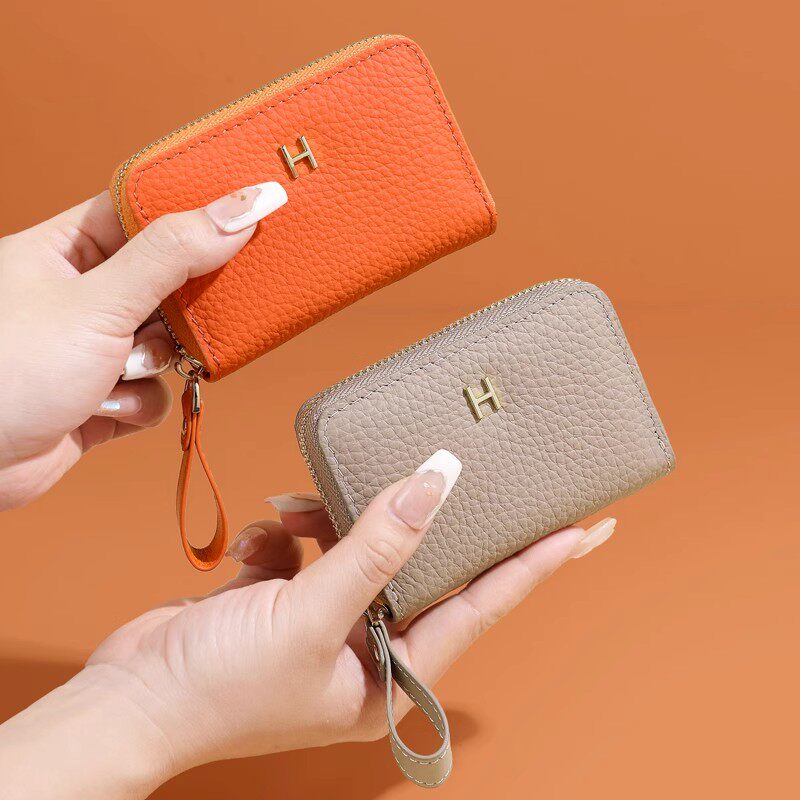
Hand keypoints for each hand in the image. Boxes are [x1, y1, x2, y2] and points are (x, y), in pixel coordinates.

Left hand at [0, 182, 285, 509]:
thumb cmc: (8, 371)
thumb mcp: (99, 301)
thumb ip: (173, 255)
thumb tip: (243, 208)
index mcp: (65, 250)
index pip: (140, 212)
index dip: (191, 212)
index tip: (244, 214)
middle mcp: (81, 296)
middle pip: (166, 281)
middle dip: (180, 308)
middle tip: (188, 310)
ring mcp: (94, 348)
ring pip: (166, 342)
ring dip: (152, 362)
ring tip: (117, 371)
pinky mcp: (103, 396)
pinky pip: (153, 390)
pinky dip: (136, 402)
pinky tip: (102, 408)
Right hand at [0, 452, 615, 798]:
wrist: (130, 699)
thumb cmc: (217, 688)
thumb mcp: (309, 616)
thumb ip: (375, 548)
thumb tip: (435, 486)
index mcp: (392, 675)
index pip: (484, 604)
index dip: (538, 562)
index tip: (586, 528)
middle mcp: (370, 648)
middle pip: (423, 564)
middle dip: (424, 518)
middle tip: (465, 464)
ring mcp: (331, 622)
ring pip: (360, 544)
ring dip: (329, 520)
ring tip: (291, 518)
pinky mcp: (292, 597)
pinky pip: (312, 545)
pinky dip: (289, 532)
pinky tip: (262, 540)